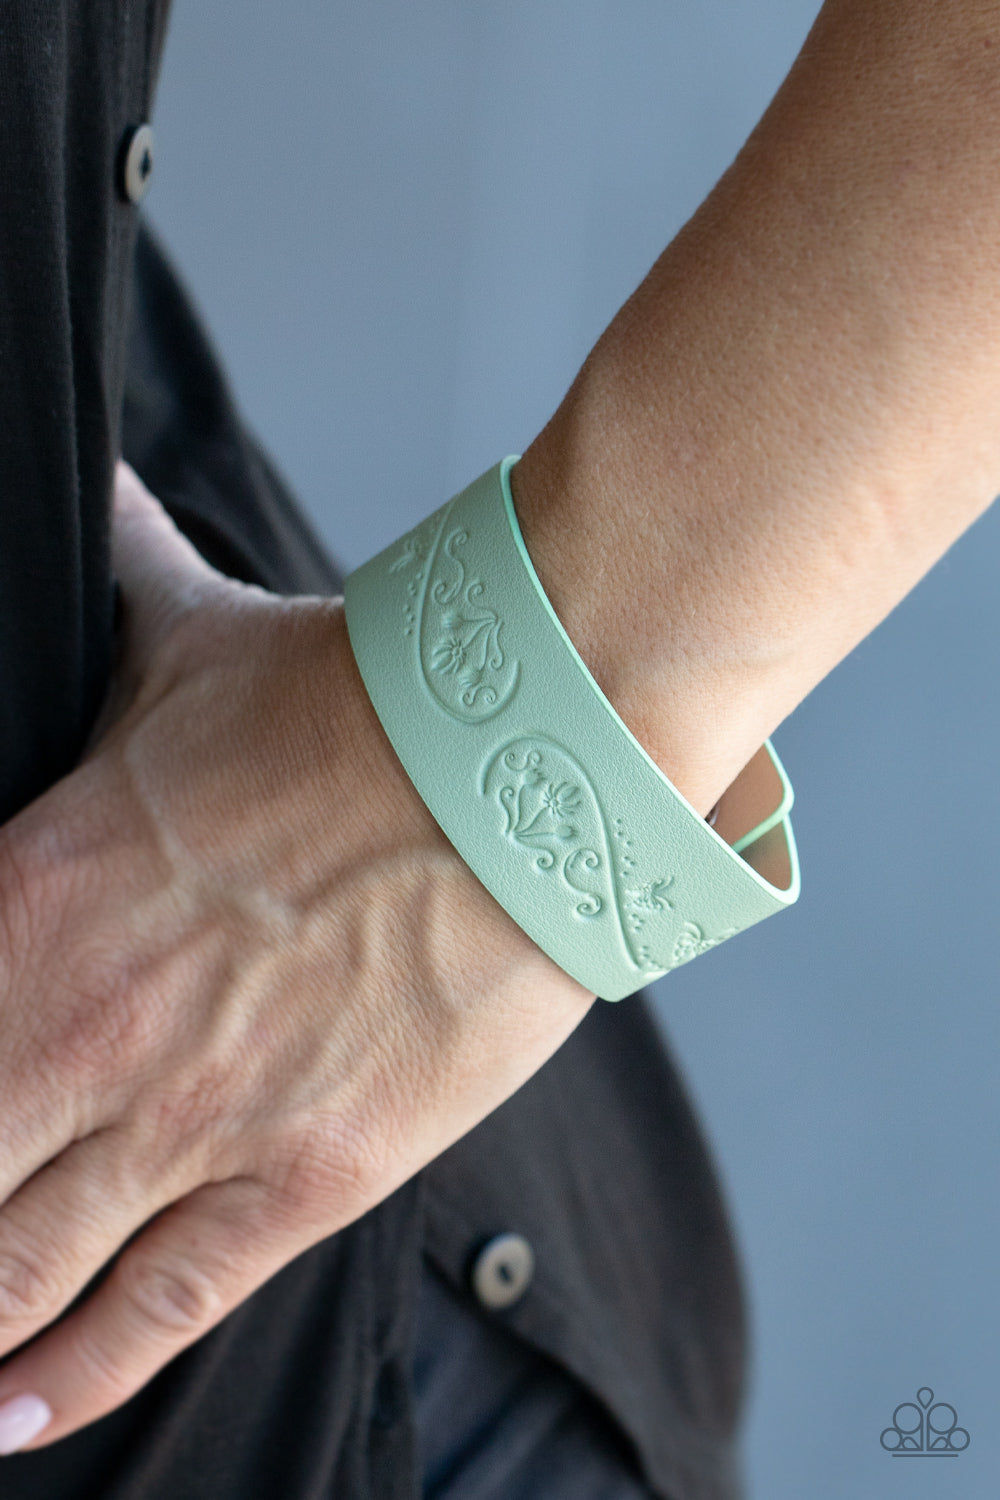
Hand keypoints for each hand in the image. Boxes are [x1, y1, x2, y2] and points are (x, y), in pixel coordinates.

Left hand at [0, 461, 591, 1452]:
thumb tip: (77, 467)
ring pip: (14, 1273)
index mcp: (20, 900)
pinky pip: (155, 1309)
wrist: (516, 755)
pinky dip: (70, 1378)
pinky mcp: (304, 1175)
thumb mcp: (183, 632)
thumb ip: (107, 568)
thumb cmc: (348, 696)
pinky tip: (12, 1415)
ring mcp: (189, 1119)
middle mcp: (75, 1033)